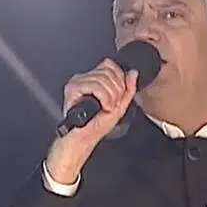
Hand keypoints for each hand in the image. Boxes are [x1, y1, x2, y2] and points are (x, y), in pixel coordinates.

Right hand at [46, 59, 139, 183]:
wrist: (80, 141)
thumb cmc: (95, 128)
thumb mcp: (119, 107)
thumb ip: (128, 89)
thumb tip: (133, 73)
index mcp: (94, 80)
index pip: (109, 65)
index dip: (119, 79)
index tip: (118, 97)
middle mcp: (84, 79)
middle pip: (108, 71)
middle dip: (117, 91)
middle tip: (112, 105)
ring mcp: (77, 83)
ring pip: (103, 78)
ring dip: (111, 97)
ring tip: (106, 108)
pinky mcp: (72, 89)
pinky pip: (95, 86)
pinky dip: (104, 98)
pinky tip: (102, 107)